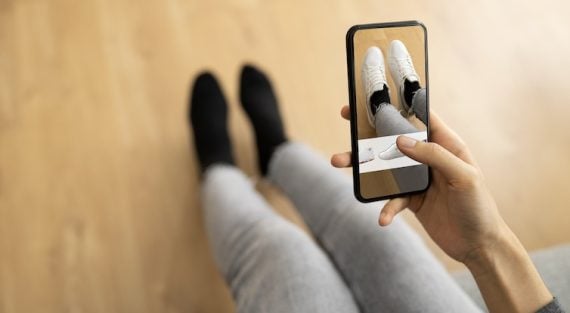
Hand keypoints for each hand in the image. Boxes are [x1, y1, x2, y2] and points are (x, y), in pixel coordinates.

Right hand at [332, 106, 552, 311]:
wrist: (479, 246)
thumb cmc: (479, 207)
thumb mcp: (464, 176)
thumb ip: (434, 155)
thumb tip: (401, 140)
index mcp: (446, 144)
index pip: (421, 116)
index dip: (399, 103)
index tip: (375, 95)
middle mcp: (429, 158)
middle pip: (394, 138)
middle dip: (369, 130)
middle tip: (346, 118)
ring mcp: (418, 179)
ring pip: (385, 167)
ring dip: (363, 167)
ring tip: (339, 162)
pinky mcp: (411, 200)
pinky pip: (391, 198)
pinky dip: (386, 207)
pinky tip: (384, 218)